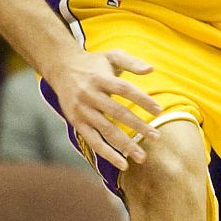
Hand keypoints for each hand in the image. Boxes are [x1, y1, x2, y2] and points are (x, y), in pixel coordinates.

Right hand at [41, 49, 161, 172]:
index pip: (125, 89)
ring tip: (142, 157)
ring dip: (125, 145)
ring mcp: (82, 110)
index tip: (159, 111)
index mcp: (101, 78)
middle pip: (118, 112)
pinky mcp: (76, 122)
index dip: (142, 100)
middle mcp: (90, 94)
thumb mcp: (110, 56)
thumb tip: (151, 69)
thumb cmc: (92, 63)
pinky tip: (122, 163)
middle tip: (156, 137)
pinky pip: (93, 141)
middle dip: (138, 126)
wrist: (60, 67)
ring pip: (106, 130)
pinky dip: (107, 153)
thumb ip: (131, 62)